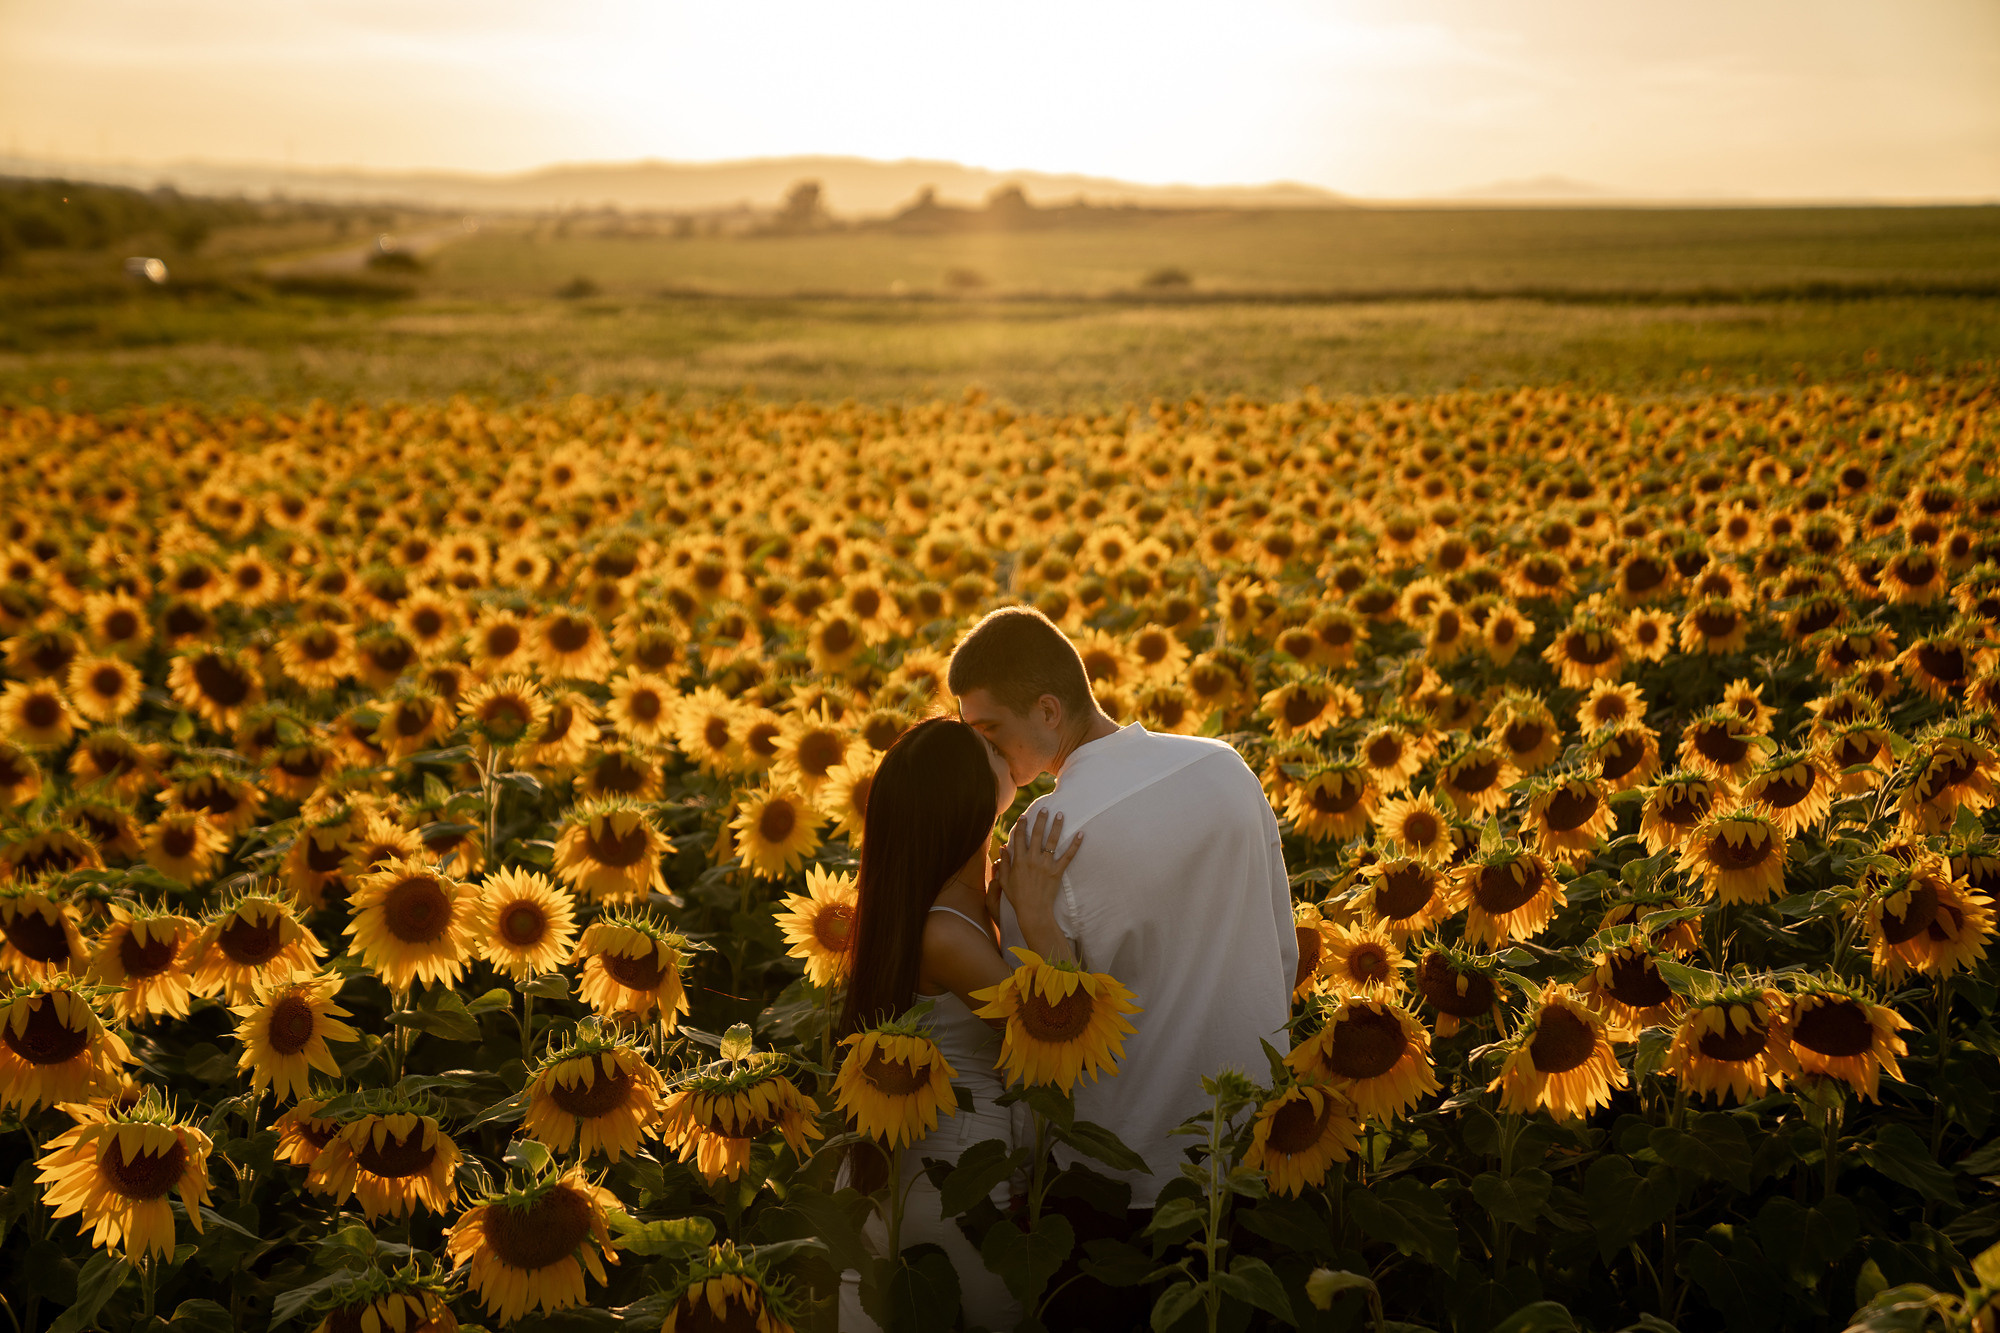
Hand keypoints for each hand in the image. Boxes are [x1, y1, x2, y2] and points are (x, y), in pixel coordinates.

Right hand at [999, 809, 1082, 948]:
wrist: (1033, 911)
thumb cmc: (1017, 897)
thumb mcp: (1005, 881)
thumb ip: (1004, 864)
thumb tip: (1003, 848)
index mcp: (1019, 861)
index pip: (1019, 838)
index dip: (1021, 826)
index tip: (1024, 816)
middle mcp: (1032, 859)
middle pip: (1037, 835)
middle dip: (1040, 820)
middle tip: (1045, 808)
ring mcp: (1046, 865)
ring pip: (1052, 841)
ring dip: (1057, 826)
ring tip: (1061, 814)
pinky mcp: (1057, 872)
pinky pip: (1068, 856)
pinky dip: (1075, 845)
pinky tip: (1081, 834)